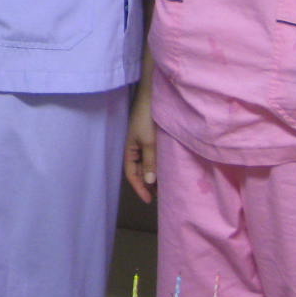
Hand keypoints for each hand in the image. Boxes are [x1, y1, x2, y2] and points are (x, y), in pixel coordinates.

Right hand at [124, 82, 157, 204]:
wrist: (153, 95)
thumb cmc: (147, 118)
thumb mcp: (149, 142)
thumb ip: (149, 162)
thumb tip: (149, 182)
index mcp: (129, 149)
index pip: (131, 174)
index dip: (139, 188)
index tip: (149, 201)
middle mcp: (135, 147)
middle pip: (138, 170)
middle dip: (146, 184)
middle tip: (158, 196)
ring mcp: (143, 141)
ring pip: (146, 163)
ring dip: (152, 175)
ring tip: (163, 186)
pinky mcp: (151, 136)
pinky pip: (152, 156)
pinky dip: (157, 165)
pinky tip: (165, 168)